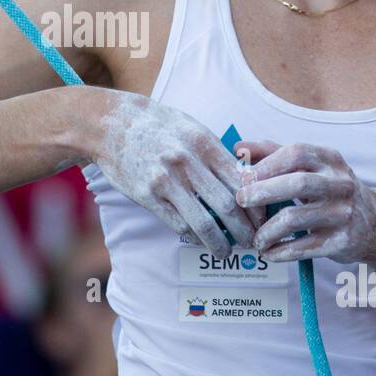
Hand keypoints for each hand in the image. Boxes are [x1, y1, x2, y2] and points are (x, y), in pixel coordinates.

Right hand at [87, 90, 262, 256]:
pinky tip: (201, 241)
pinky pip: (178, 224)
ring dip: (220, 242)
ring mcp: (166, 180)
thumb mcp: (192, 128)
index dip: (256, 204)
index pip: (241, 180)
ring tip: (227, 251)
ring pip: (204, 222)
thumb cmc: (157, 125)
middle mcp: (188, 162)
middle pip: (228, 205)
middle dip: (246, 229)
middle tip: (254, 241)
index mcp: (204, 143)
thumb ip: (216, 153)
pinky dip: (194, 237)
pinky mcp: (147, 195)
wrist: (112, 124)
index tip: (263, 218)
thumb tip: (243, 180)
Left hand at [233, 139, 375, 264]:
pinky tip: (269, 252)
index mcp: (330, 160)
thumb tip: (240, 148)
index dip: (267, 163)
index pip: (296, 153)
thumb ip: (276, 154)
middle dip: (263, 191)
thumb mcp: (313, 168)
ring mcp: (343, 213)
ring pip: (296, 218)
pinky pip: (304, 247)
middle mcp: (340, 183)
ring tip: (255, 238)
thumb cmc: (332, 192)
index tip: (245, 176)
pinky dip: (281, 251)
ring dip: (267, 230)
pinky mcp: (342, 241)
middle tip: (241, 200)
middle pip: (297, 183)